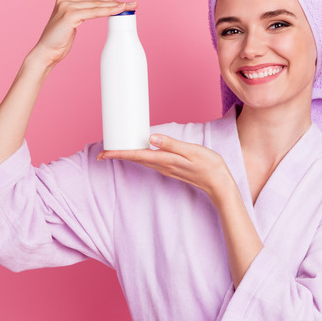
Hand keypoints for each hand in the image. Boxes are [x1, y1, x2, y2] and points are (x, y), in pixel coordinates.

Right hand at [30, 0, 137, 66]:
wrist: (45, 54)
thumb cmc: (58, 43)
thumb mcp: (72, 25)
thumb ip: (81, 15)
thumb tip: (98, 12)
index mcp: (65, 0)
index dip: (110, 1)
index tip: (125, 4)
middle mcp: (65, 0)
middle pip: (97, 0)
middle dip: (116, 2)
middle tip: (133, 4)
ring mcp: (66, 6)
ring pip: (97, 5)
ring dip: (115, 6)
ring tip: (129, 7)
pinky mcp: (69, 15)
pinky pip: (93, 12)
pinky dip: (107, 11)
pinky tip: (118, 10)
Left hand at [97, 134, 235, 199]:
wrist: (219, 183)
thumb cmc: (209, 165)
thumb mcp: (192, 150)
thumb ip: (171, 144)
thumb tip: (151, 138)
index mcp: (164, 160)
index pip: (135, 155)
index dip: (117, 154)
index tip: (102, 154)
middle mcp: (162, 166)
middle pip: (135, 159)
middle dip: (118, 155)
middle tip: (102, 151)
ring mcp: (166, 168)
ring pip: (141, 161)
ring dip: (127, 155)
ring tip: (116, 149)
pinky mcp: (171, 168)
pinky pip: (149, 161)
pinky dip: (139, 156)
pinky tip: (139, 150)